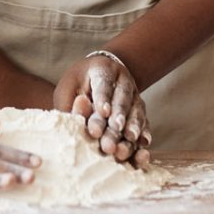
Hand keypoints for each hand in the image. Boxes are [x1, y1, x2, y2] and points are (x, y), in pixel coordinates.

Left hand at [54, 54, 151, 168]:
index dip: (103, 98)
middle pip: (122, 99)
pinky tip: (143, 143)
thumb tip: (80, 109)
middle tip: (114, 131)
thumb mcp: (68, 90)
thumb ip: (71, 104)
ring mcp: (134, 95)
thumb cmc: (78, 87)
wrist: (97, 80)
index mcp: (102, 69)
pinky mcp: (140, 111)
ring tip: (130, 139)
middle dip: (118, 118)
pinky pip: (145, 122)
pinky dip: (144, 133)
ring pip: (136, 111)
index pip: (103, 83)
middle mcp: (122, 81)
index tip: (103, 112)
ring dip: (134, 126)